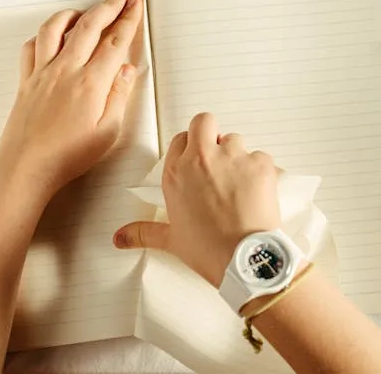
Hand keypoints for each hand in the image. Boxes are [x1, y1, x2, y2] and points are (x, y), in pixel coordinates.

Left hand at [0, 0, 143, 197]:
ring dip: (75, 13)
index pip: (115, 42)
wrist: (25, 167)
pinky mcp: (26, 80)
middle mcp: (65, 70)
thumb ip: (119, 96)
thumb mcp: (107, 132)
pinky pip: (32, 46)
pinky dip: (43, 34)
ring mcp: (43, 72)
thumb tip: (126, 70)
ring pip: (57, 28)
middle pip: (90, 26)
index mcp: (90, 83)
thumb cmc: (66, 156)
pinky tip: (51, 35)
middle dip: (109, 6)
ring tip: (87, 9)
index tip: (134, 6)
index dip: (127, 20)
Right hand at [113, 113, 281, 286]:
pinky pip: (261, 156)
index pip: (179, 139)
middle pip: (204, 122)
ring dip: (237, 156)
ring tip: (239, 184)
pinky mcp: (259, 163)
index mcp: (176, 173)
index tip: (195, 163)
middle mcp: (201, 159)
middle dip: (211, 133)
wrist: (245, 259)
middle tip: (217, 158)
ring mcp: (232, 157)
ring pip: (235, 139)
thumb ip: (143, 233)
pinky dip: (261, 170)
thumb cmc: (208, 250)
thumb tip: (120, 238)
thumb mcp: (172, 240)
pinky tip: (257, 192)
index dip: (189, 148)